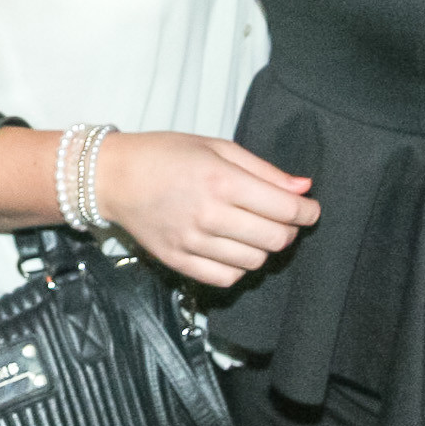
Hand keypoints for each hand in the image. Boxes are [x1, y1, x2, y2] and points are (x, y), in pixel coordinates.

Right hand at [95, 132, 317, 285]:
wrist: (115, 177)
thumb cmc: (166, 155)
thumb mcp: (217, 147)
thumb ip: (263, 170)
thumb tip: (303, 188)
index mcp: (221, 180)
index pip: (285, 209)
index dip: (308, 212)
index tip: (310, 209)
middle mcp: (209, 214)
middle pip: (275, 239)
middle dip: (290, 230)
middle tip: (283, 219)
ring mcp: (192, 242)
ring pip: (254, 262)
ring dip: (264, 248)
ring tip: (254, 230)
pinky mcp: (178, 261)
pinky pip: (226, 279)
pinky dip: (239, 267)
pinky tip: (234, 248)